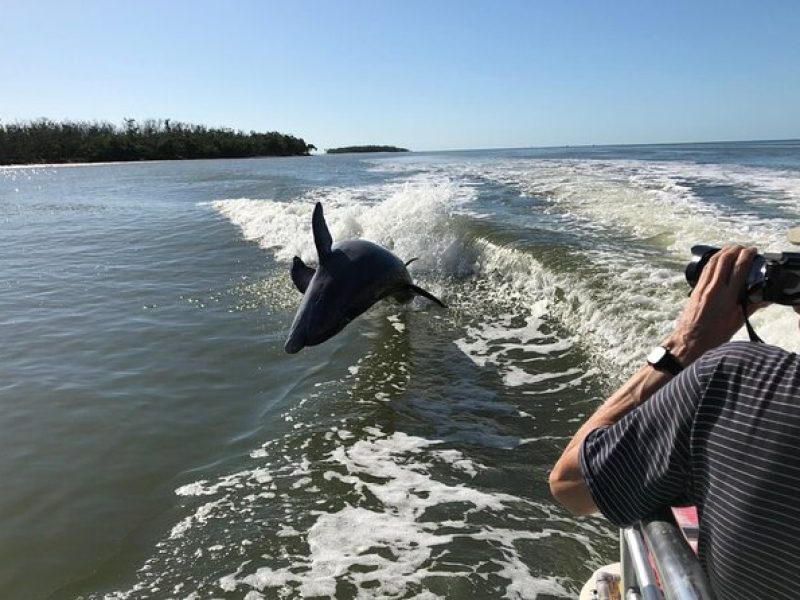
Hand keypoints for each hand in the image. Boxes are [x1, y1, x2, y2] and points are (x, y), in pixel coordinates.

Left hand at [665, 245, 760, 364]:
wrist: (688, 340)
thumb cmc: (713, 335)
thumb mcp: (736, 322)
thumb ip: (751, 307)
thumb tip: (764, 298)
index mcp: (727, 297)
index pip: (739, 269)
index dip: (746, 256)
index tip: (753, 250)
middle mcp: (714, 289)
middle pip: (724, 260)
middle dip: (734, 249)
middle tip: (743, 246)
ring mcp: (702, 288)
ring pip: (712, 262)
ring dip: (723, 252)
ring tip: (732, 247)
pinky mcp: (695, 289)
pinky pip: (705, 270)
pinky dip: (713, 260)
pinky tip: (717, 259)